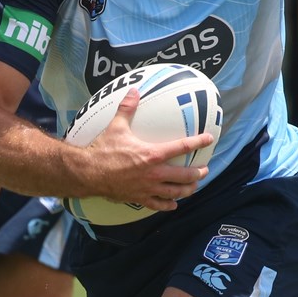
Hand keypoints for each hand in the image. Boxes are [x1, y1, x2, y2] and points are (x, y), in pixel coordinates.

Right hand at [80, 89, 213, 211]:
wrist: (89, 173)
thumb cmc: (103, 150)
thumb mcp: (116, 126)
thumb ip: (127, 108)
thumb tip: (134, 90)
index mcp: (152, 154)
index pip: (181, 147)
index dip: (198, 142)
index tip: (208, 139)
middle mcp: (154, 173)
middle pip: (185, 175)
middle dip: (198, 173)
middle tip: (204, 170)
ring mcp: (148, 188)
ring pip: (175, 192)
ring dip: (188, 189)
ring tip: (194, 186)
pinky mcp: (139, 198)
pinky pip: (158, 204)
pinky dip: (168, 205)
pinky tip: (173, 205)